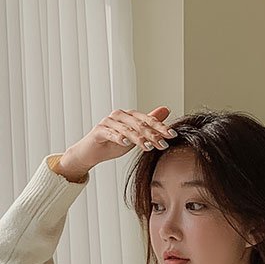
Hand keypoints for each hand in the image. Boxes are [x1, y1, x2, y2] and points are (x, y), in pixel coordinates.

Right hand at [60, 106, 176, 176]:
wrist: (92, 153)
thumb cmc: (113, 144)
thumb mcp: (135, 136)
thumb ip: (149, 125)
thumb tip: (165, 110)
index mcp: (130, 116)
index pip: (148, 120)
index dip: (161, 127)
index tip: (172, 135)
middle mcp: (120, 115)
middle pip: (139, 124)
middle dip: (153, 134)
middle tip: (163, 144)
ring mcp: (109, 122)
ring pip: (127, 129)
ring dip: (139, 138)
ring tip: (148, 146)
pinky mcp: (99, 130)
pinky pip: (110, 133)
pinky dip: (118, 137)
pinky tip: (125, 143)